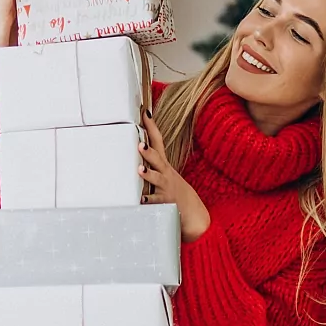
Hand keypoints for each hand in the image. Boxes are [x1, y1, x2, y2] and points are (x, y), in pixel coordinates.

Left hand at [138, 111, 210, 242]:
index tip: (144, 113)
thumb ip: (149, 161)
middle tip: (140, 144)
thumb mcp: (162, 173)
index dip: (151, 127)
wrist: (192, 212)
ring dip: (148, 174)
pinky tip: (141, 200)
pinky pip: (155, 202)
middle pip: (157, 159)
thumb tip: (134, 147)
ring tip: (140, 170)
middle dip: (149, 151)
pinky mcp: (165, 203)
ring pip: (156, 179)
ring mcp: (165, 187)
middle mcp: (165, 173)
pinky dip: (148, 201)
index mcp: (163, 164)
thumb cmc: (172, 190)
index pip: (157, 141)